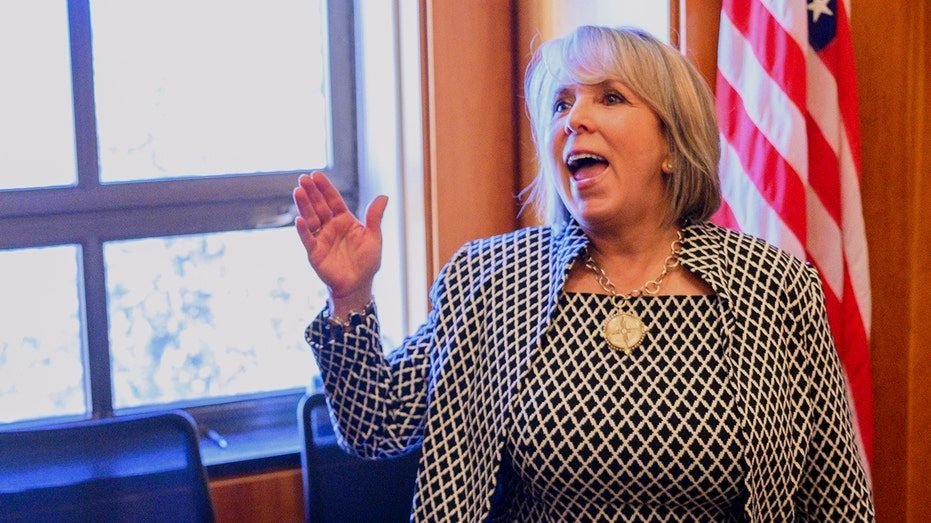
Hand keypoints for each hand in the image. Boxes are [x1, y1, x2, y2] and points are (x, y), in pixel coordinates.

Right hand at [293, 172, 387, 305]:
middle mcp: (331, 227)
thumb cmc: (367, 262)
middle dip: (311, 192)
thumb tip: (384, 196)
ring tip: (298, 191)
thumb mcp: (374, 237)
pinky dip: (303, 230)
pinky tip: (299, 220)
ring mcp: (321, 239)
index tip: (316, 175)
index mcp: (345, 220)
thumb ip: (375, 217)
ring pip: (311, 219)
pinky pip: (308, 240)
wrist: (359, 285)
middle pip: (319, 206)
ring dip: (304, 206)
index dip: (325, 188)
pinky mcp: (315, 253)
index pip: (333, 200)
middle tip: (303, 179)